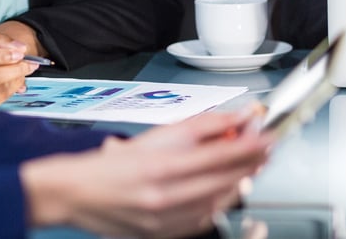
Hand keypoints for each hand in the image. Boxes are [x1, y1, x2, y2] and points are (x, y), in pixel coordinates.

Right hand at [20, 110, 273, 237]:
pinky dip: (218, 204)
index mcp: (160, 165)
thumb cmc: (112, 164)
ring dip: (239, 183)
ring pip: (218, 203)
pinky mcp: (165, 235)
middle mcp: (165, 195)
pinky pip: (204, 221)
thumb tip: (234, 118)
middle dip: (250, 163)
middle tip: (266, 149)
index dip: (249, 145)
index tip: (267, 136)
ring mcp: (166, 220)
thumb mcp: (155, 136)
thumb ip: (199, 127)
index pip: (219, 154)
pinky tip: (224, 191)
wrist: (78, 194)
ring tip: (249, 167)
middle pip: (223, 180)